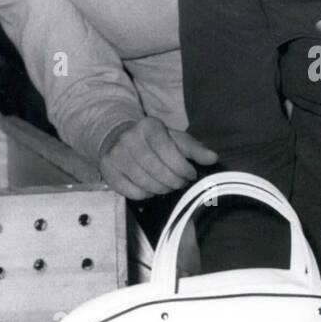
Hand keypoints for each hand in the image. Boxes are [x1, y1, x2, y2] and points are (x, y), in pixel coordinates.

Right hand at [98, 117, 217, 199]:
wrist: (117, 137)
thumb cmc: (153, 140)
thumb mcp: (175, 139)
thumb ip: (194, 149)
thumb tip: (212, 158)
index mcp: (149, 126)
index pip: (170, 152)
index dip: (184, 168)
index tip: (190, 174)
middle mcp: (129, 138)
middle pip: (158, 171)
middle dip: (175, 181)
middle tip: (180, 182)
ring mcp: (116, 155)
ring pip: (146, 183)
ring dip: (162, 189)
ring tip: (167, 185)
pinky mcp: (108, 171)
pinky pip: (132, 192)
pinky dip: (146, 194)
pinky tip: (151, 188)